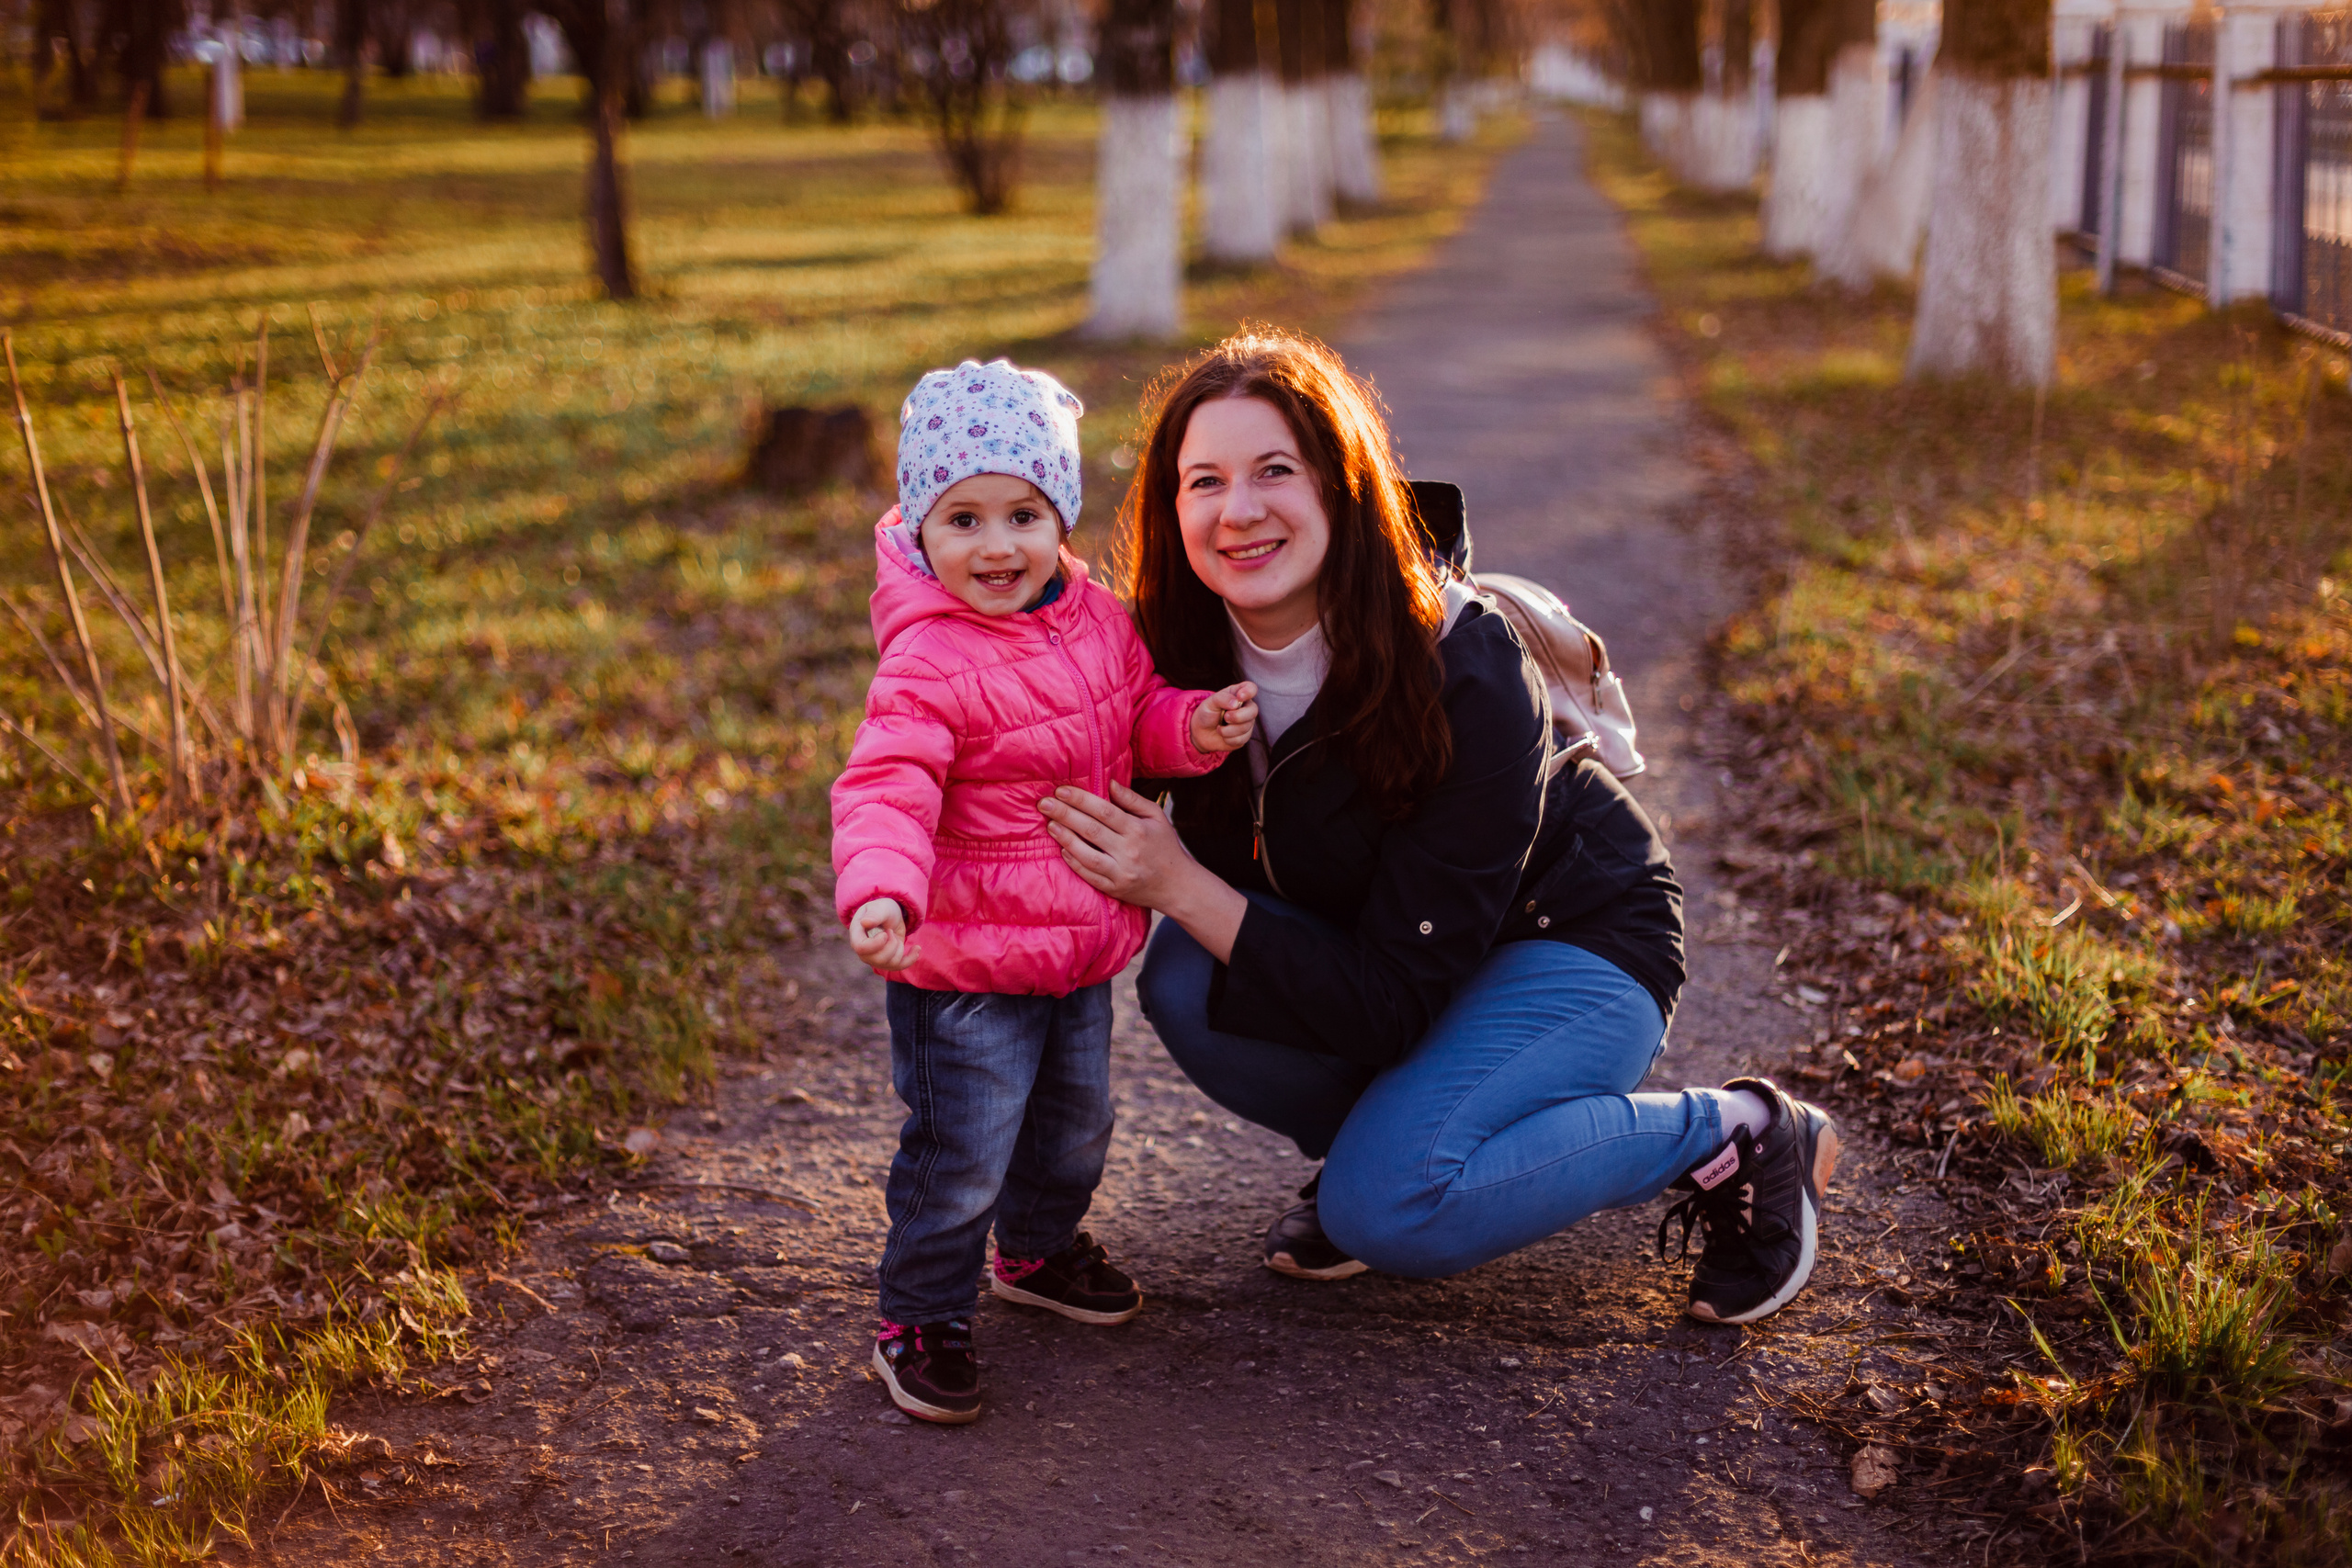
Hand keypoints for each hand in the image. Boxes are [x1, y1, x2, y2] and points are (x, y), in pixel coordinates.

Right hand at [848, 897, 915, 971]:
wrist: (890, 915)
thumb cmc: (882, 909)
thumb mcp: (881, 908)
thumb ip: (874, 914)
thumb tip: (865, 922)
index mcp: (857, 935)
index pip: (861, 948)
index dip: (876, 944)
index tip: (885, 933)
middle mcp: (863, 951)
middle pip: (878, 960)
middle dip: (891, 945)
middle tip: (890, 931)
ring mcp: (874, 958)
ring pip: (890, 964)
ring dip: (899, 948)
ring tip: (895, 935)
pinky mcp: (887, 961)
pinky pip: (899, 966)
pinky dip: (911, 958)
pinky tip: (916, 948)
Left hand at [1040, 780, 1194, 907]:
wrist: (1177, 886)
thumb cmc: (1165, 846)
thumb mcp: (1156, 817)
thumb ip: (1132, 800)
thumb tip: (1109, 783)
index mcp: (1139, 830)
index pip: (1105, 811)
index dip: (1081, 800)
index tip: (1061, 790)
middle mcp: (1129, 851)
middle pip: (1091, 830)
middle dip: (1065, 814)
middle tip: (1044, 803)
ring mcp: (1121, 873)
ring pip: (1086, 854)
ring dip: (1065, 838)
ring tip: (1050, 824)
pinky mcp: (1114, 889)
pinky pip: (1089, 875)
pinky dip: (1074, 862)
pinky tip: (1063, 849)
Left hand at [1190, 681, 1258, 753]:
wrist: (1201, 732)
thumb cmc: (1207, 713)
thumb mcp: (1211, 702)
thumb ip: (1223, 698)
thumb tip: (1236, 704)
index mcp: (1238, 694)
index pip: (1251, 688)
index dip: (1249, 692)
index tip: (1239, 697)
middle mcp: (1246, 707)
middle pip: (1253, 711)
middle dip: (1238, 716)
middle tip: (1225, 717)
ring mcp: (1247, 722)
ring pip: (1246, 727)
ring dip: (1228, 730)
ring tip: (1219, 728)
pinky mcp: (1245, 736)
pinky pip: (1242, 738)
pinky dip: (1228, 738)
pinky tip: (1223, 735)